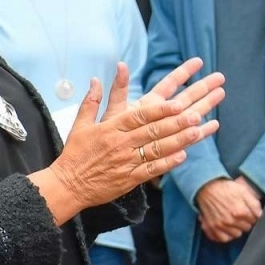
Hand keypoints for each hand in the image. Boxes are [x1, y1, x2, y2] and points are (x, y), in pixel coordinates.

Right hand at [31, 59, 224, 223]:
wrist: (68, 185)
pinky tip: (183, 156)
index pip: (139, 116)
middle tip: (196, 114)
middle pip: (153, 130)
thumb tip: (95, 80)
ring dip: (178, 140)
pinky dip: (167, 163)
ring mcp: (126, 162)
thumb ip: (91, 101)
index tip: (177, 103)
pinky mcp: (128, 179)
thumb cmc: (74, 154)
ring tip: (196, 131)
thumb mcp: (79, 124)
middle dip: (176, 122)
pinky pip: (151, 170)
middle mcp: (120, 144)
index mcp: (110, 128)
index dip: (159, 110)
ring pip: (156, 149)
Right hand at [196, 178, 261, 242]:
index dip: (252, 215)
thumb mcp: (243, 191)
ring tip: (233, 220)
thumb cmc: (225, 188)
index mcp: (240, 211)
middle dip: (245, 222)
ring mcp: (220, 225)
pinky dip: (226, 235)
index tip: (248, 211)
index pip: (254, 221)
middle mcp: (230, 220)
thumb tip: (261, 215)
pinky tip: (227, 229)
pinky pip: (223, 239)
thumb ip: (254, 204)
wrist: (206, 187)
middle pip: (246, 229)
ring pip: (236, 235)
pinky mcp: (211, 227)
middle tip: (240, 214)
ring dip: (237, 229)